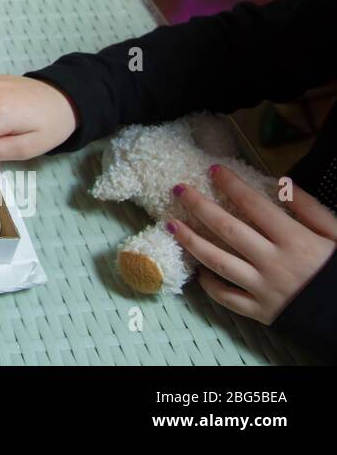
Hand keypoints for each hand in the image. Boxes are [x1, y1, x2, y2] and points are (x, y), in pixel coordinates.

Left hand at [168, 167, 336, 324]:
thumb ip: (311, 209)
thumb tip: (283, 184)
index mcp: (294, 240)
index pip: (254, 205)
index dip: (232, 185)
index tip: (213, 170)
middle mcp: (272, 262)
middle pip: (227, 229)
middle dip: (199, 206)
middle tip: (178, 189)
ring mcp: (263, 288)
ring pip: (218, 262)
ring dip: (191, 241)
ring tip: (170, 225)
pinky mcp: (260, 311)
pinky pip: (227, 297)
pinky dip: (210, 285)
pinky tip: (199, 270)